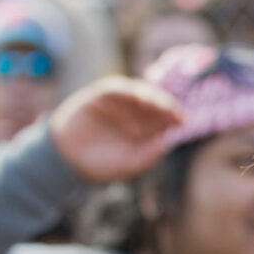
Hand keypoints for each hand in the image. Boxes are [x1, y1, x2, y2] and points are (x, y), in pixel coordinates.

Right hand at [47, 76, 184, 183]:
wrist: (70, 160)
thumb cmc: (104, 164)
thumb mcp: (130, 163)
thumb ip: (150, 153)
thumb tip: (170, 141)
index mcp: (148, 128)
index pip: (166, 118)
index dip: (175, 117)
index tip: (184, 120)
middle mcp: (136, 113)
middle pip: (156, 103)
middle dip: (165, 105)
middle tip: (173, 111)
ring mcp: (119, 103)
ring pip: (138, 93)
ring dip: (149, 96)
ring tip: (156, 103)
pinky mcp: (101, 96)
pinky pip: (115, 89)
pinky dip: (126, 91)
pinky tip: (135, 96)